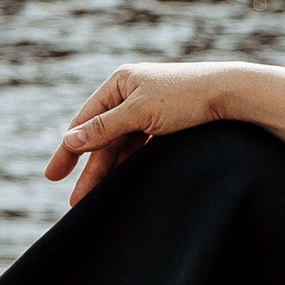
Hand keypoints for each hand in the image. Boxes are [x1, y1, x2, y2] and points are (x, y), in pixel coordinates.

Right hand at [46, 59, 232, 204]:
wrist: (231, 95)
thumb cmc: (185, 98)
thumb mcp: (139, 113)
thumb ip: (104, 128)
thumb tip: (70, 139)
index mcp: (120, 82)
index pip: (86, 119)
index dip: (68, 149)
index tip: (53, 175)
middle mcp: (131, 93)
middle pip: (102, 136)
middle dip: (89, 170)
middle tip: (74, 202)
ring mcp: (148, 108)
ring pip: (121, 146)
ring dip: (108, 172)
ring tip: (95, 201)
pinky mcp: (165, 122)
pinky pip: (138, 148)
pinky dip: (128, 166)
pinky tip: (120, 185)